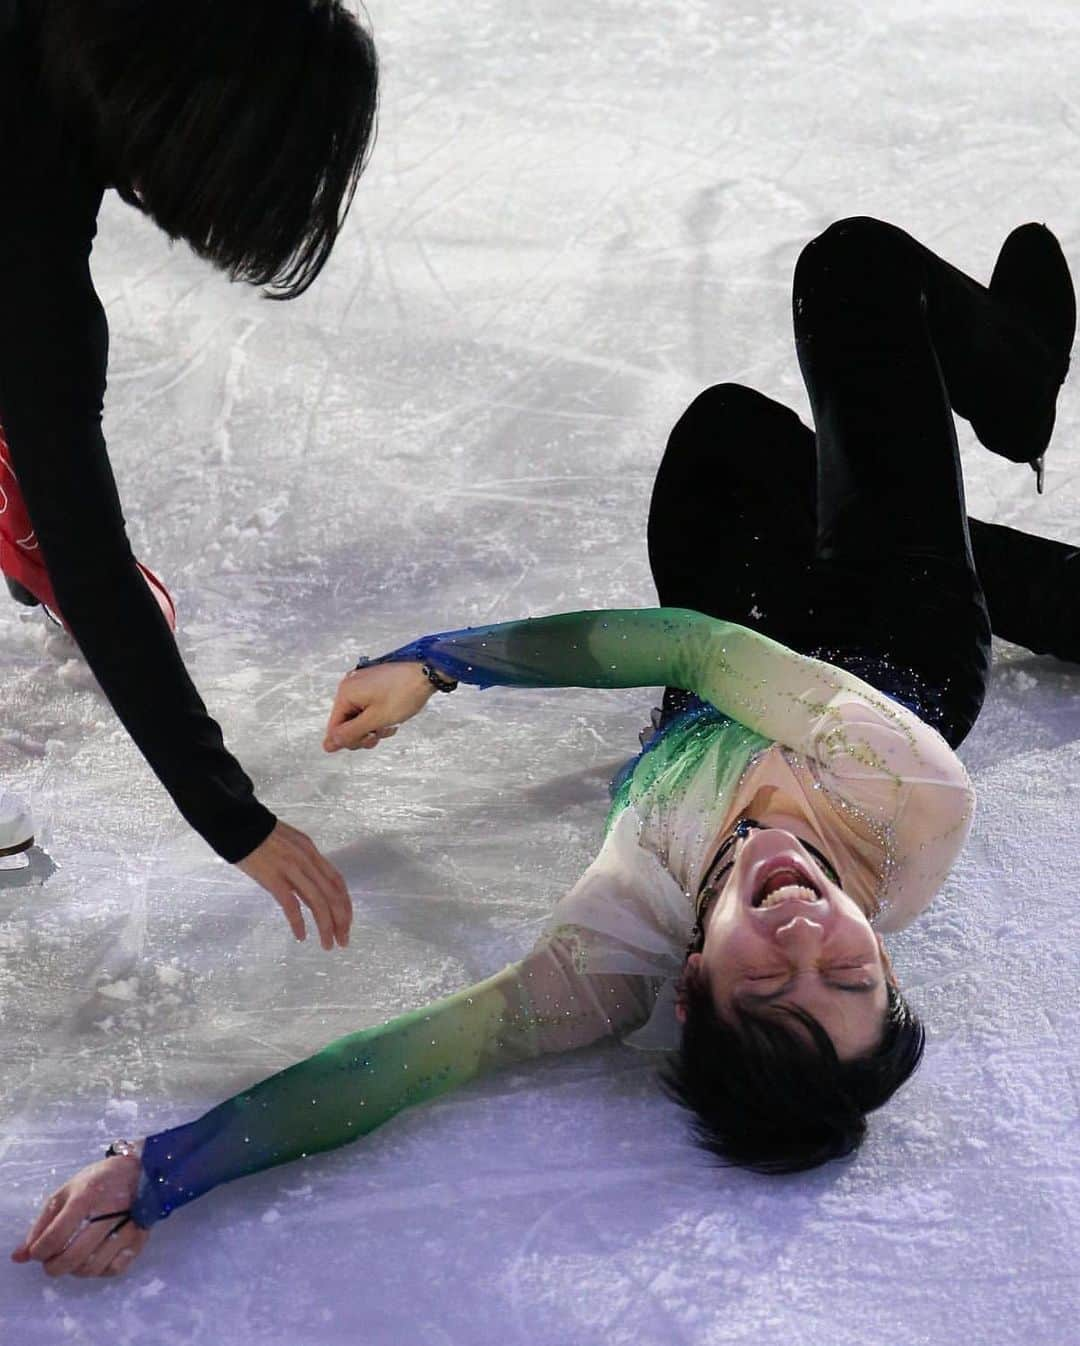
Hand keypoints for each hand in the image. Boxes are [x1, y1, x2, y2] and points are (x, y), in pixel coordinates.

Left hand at [11, 1154, 148, 1278]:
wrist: (140, 1170)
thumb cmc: (99, 1180)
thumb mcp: (66, 1192)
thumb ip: (42, 1224)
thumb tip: (20, 1256)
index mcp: (86, 1196)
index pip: (54, 1237)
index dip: (39, 1252)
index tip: (37, 1252)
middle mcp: (108, 1212)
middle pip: (73, 1257)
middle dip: (54, 1267)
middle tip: (51, 1262)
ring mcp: (127, 1226)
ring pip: (92, 1267)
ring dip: (75, 1270)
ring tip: (73, 1258)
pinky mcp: (140, 1238)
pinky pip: (113, 1269)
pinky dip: (99, 1271)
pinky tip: (94, 1257)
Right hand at [236, 820, 351, 949]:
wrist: (238, 824)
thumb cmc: (261, 835)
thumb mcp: (291, 844)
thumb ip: (303, 862)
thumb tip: (312, 883)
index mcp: (312, 853)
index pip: (338, 882)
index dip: (346, 904)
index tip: (347, 922)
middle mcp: (307, 861)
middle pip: (332, 895)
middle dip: (341, 920)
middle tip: (343, 941)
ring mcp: (292, 869)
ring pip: (318, 902)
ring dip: (326, 926)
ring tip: (327, 944)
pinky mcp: (273, 879)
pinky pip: (291, 905)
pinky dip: (298, 923)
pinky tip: (301, 936)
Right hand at [323, 662, 435, 752]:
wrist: (427, 672)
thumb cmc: (403, 694)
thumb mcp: (376, 720)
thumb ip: (351, 733)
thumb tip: (327, 745)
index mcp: (346, 693)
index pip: (335, 727)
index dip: (350, 739)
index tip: (370, 739)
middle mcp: (350, 687)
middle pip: (347, 723)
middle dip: (364, 733)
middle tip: (381, 732)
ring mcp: (362, 685)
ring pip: (360, 718)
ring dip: (374, 727)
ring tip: (390, 724)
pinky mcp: (374, 685)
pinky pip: (369, 708)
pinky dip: (379, 717)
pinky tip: (393, 718)